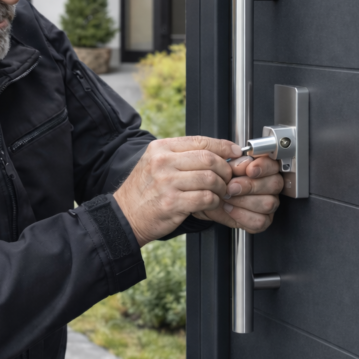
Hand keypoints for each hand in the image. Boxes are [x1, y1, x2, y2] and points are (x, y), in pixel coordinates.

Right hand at [114, 136, 239, 246]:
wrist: (123, 216)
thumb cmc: (143, 192)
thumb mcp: (154, 164)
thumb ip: (180, 156)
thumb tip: (214, 152)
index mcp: (160, 149)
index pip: (200, 141)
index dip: (223, 146)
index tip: (235, 152)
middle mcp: (163, 162)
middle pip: (208, 159)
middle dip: (225, 169)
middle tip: (227, 178)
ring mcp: (167, 183)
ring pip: (210, 178)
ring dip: (220, 187)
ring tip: (218, 192)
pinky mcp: (172, 203)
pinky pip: (205, 198)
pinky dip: (213, 201)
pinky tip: (210, 203)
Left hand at [193, 155, 284, 232]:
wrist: (206, 196)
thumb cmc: (217, 180)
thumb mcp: (221, 165)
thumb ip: (234, 160)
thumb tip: (242, 161)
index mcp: (264, 167)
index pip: (274, 164)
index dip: (263, 166)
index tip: (249, 169)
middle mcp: (270, 184)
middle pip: (274, 184)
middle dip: (250, 185)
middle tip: (232, 186)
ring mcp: (269, 203)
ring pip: (268, 203)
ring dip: (243, 200)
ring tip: (227, 197)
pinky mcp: (263, 220)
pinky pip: (260, 220)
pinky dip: (242, 215)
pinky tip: (230, 208)